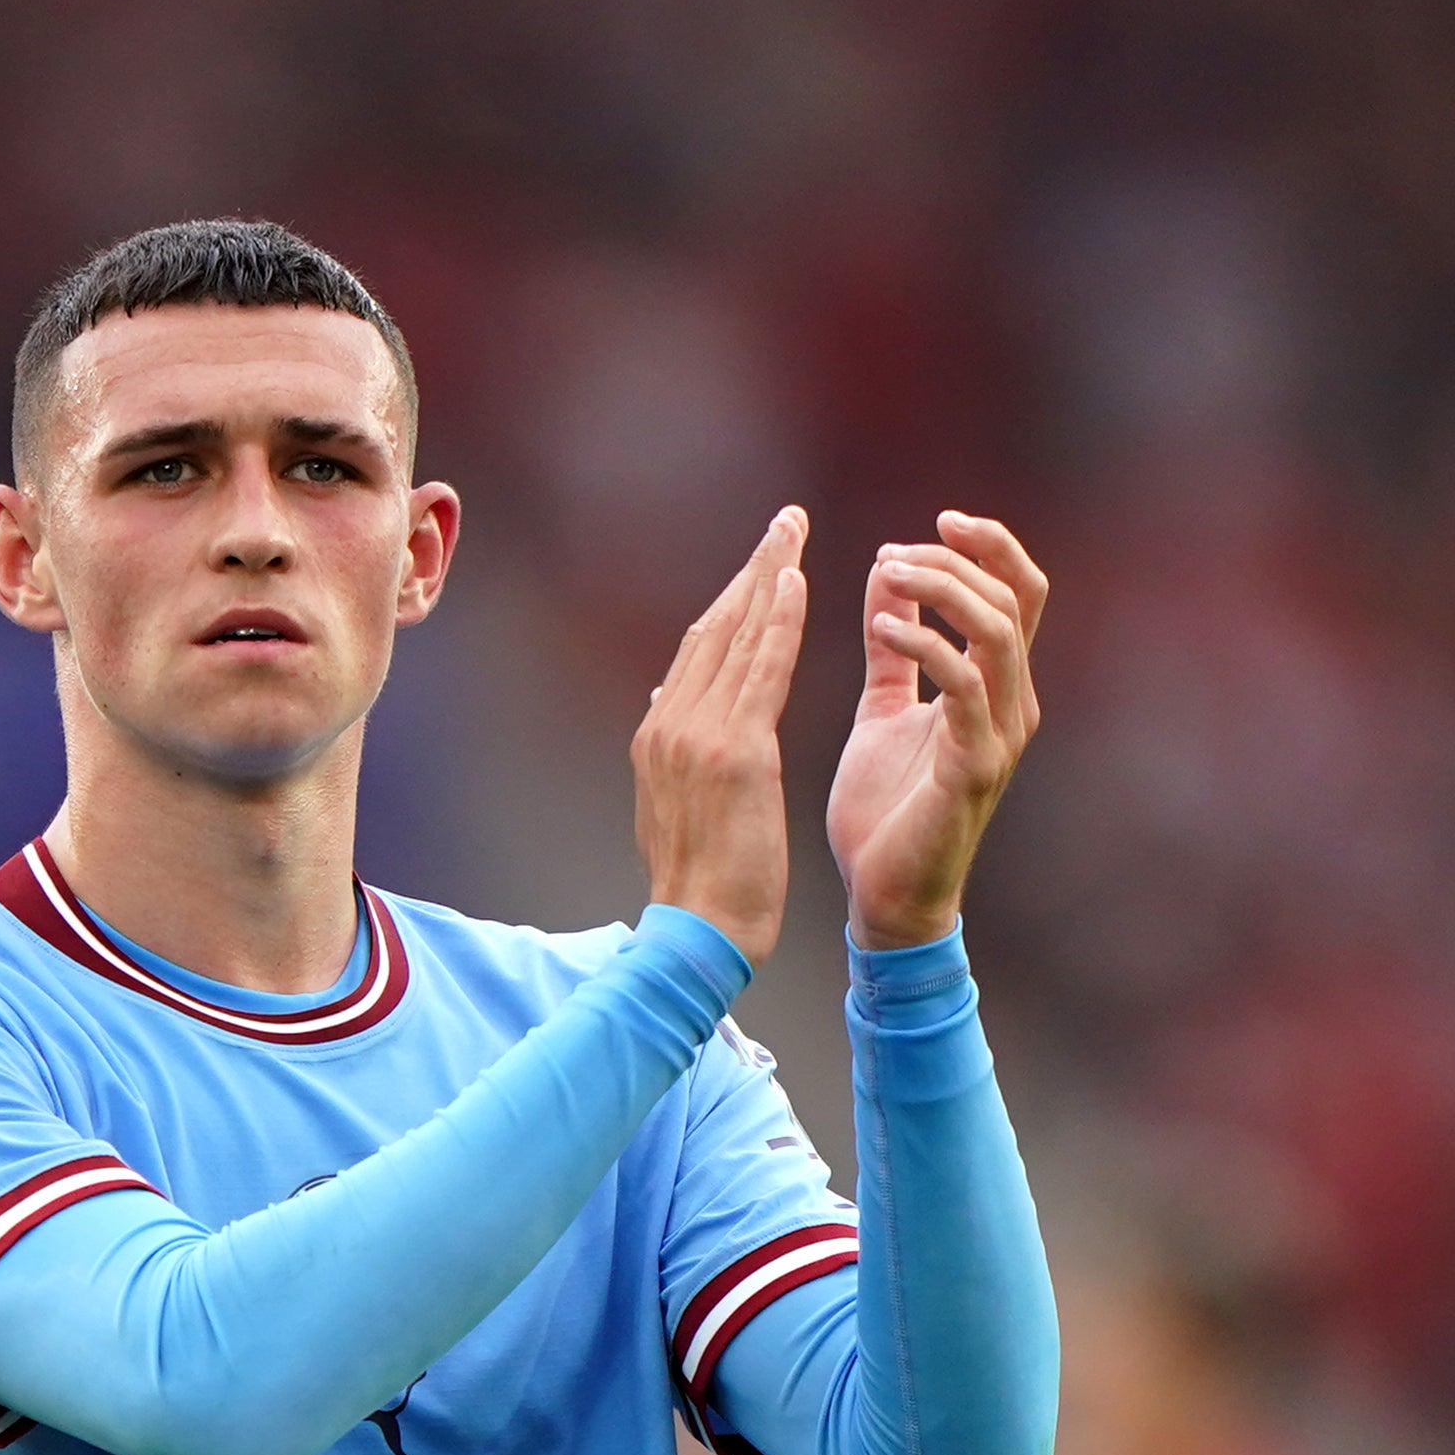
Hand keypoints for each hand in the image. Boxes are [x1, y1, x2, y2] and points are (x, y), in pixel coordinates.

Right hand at [629, 506, 808, 960]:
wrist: (698, 932)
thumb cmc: (700, 884)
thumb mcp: (673, 805)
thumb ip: (673, 746)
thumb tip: (666, 692)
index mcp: (657, 736)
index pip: (697, 649)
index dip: (732, 600)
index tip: (761, 563)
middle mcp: (669, 724)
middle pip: (713, 627)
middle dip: (752, 570)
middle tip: (785, 522)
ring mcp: (696, 735)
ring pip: (737, 637)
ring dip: (769, 576)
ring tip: (794, 531)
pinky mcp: (735, 752)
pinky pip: (761, 671)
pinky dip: (779, 621)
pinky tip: (798, 582)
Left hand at [825, 512, 1046, 948]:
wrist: (884, 897)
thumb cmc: (885, 809)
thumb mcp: (883, 707)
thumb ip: (892, 644)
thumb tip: (885, 569)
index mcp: (998, 686)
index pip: (1018, 593)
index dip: (990, 546)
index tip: (938, 520)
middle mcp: (1014, 704)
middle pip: (1014, 599)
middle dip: (957, 560)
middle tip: (895, 553)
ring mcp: (1001, 735)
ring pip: (998, 631)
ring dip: (942, 590)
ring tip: (887, 575)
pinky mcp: (976, 765)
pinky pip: (964, 684)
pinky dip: (926, 644)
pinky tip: (883, 625)